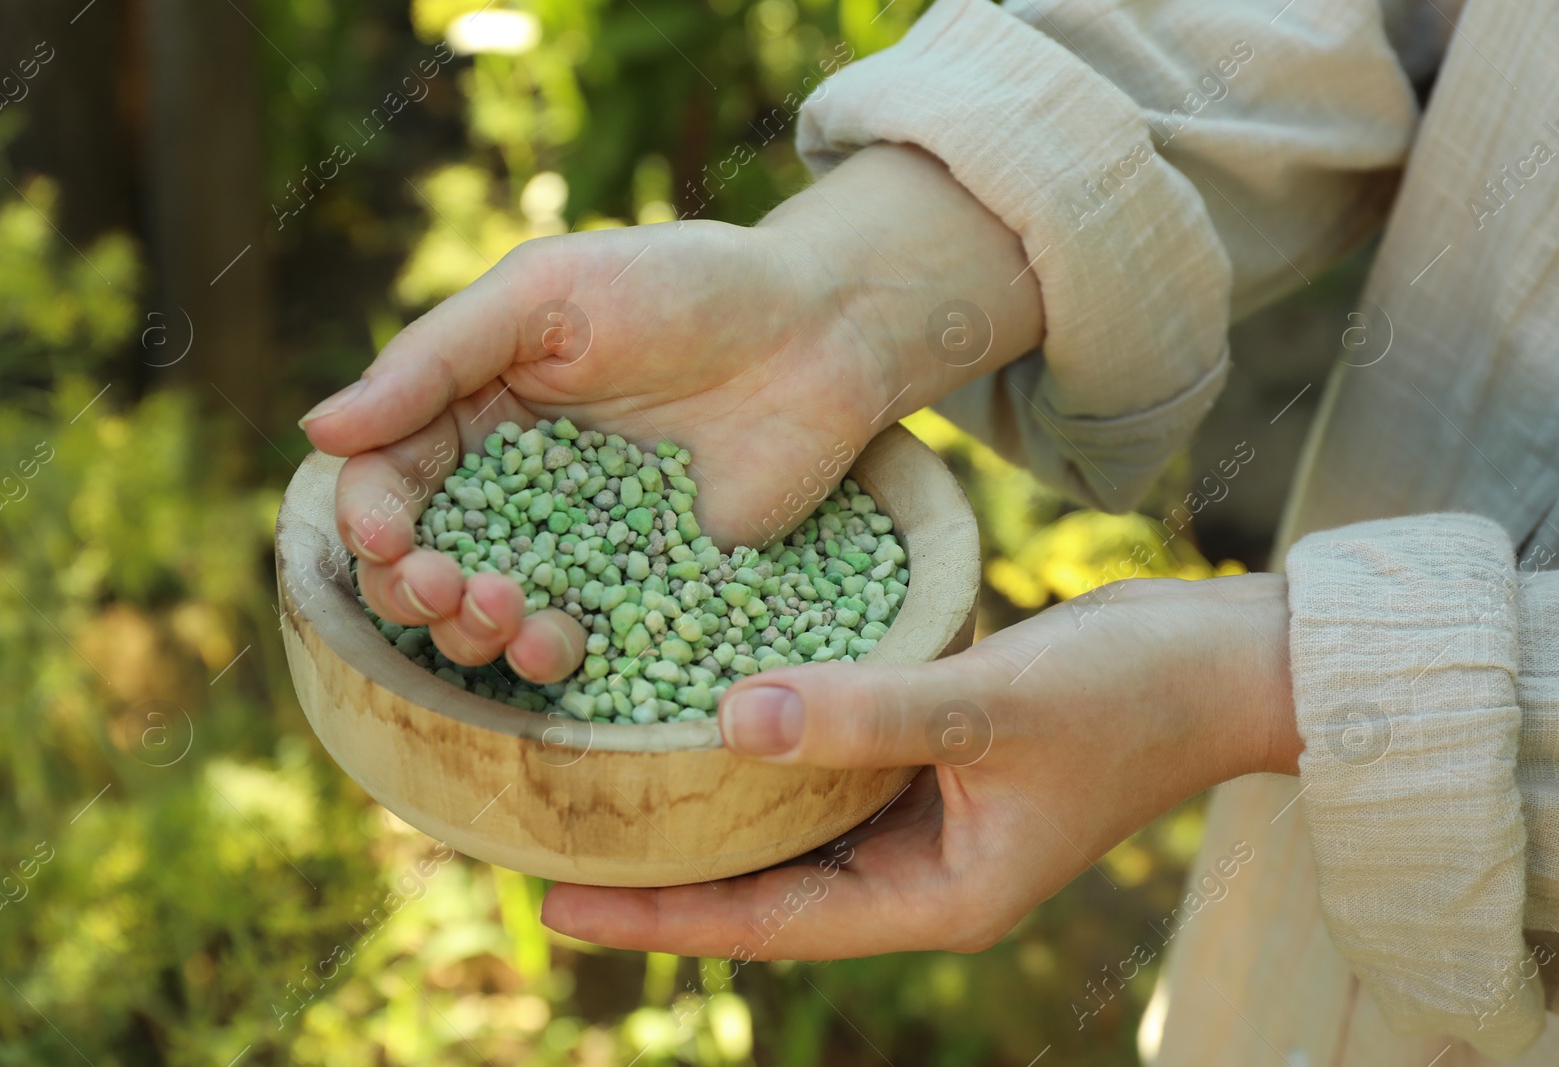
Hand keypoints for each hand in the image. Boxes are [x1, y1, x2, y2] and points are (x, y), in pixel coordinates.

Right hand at [300, 144, 1043, 676]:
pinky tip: (561, 645)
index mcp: (473, 409)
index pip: (389, 479)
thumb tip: (318, 431)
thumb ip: (435, 359)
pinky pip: (582, 637)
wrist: (818, 330)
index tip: (387, 541)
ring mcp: (578, 542)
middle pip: (425, 564)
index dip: (373, 519)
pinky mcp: (646, 584)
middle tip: (451, 589)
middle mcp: (513, 485)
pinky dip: (554, 655)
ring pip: (491, 614)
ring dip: (475, 633)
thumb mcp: (545, 293)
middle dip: (418, 590)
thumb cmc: (681, 286)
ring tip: (508, 613)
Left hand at [540, 574, 1301, 957]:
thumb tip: (731, 718)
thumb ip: (865, 713)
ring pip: (791, 821)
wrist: (1225, 657)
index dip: (660, 914)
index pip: (768, 921)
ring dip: (709, 801)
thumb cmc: (1130, 695)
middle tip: (550, 833)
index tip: (555, 900)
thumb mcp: (991, 708)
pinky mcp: (932, 755)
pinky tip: (709, 707)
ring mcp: (926, 812)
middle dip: (666, 867)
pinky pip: (827, 762)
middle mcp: (920, 867)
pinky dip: (770, 742)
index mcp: (935, 896)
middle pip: (765, 882)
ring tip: (605, 775)